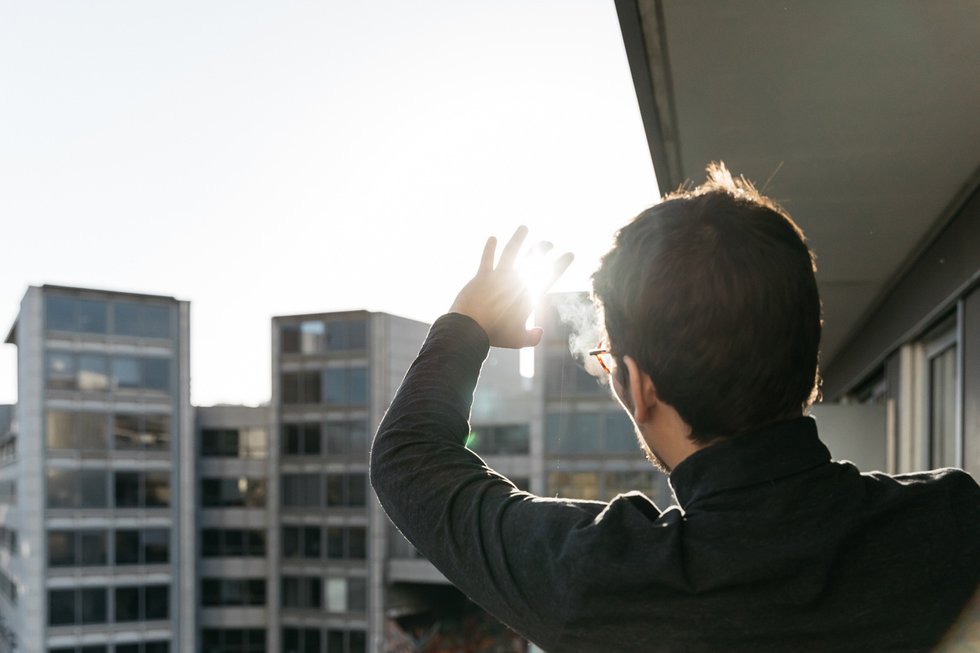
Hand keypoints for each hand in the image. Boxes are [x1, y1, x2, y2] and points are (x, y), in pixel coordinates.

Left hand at [450, 226, 573, 348]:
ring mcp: (499, 276)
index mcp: (528, 294)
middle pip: (533, 258)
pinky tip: (492, 238)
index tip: (570, 254)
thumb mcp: (518, 340)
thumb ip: (532, 337)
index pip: (550, 275)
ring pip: (511, 251)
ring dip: (518, 238)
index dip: (562, 263)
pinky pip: (487, 258)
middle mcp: (516, 281)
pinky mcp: (482, 276)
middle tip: (549, 243)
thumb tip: (539, 332)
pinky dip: (489, 248)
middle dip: (543, 247)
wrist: (471, 328)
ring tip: (524, 227)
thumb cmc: (495, 335)